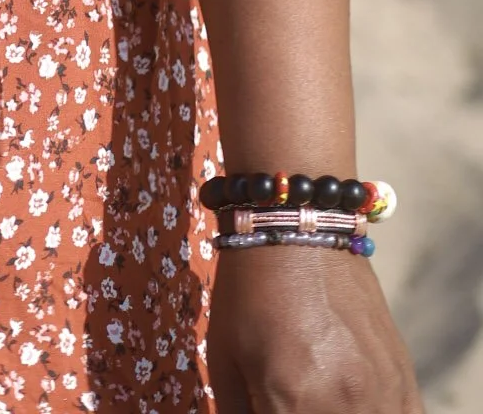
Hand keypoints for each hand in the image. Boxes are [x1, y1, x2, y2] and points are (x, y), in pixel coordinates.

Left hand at [206, 242, 421, 411]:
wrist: (299, 231)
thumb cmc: (248, 292)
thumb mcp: (224, 360)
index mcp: (292, 402)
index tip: (266, 406)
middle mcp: (345, 406)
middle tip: (286, 398)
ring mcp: (382, 395)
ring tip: (312, 396)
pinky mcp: (404, 382)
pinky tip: (348, 404)